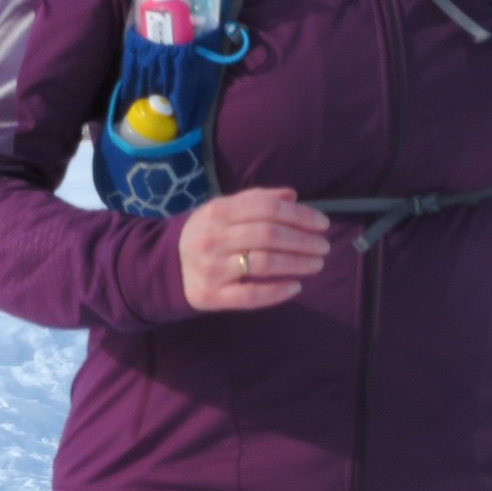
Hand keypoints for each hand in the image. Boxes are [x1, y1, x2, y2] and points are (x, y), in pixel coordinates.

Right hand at [177, 187, 331, 311]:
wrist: (167, 266)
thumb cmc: (205, 234)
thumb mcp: (222, 209)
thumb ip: (256, 200)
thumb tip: (292, 195)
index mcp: (218, 211)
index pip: (266, 208)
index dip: (298, 215)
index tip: (322, 223)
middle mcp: (213, 238)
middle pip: (268, 235)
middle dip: (302, 240)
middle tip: (324, 246)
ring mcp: (212, 268)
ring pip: (263, 263)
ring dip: (296, 263)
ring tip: (316, 264)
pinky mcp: (212, 296)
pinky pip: (250, 296)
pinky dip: (277, 292)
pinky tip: (295, 287)